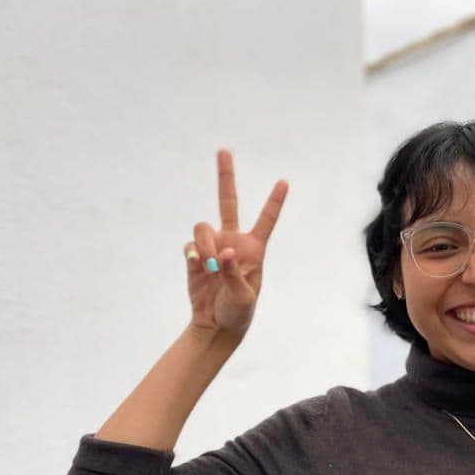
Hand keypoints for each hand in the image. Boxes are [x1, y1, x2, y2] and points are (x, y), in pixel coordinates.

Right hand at [185, 150, 287, 334]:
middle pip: (227, 201)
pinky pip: (190, 246)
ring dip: (205, 245)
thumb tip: (225, 253)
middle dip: (225, 176)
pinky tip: (200, 268)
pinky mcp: (195, 257)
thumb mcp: (243, 298)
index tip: (284, 182)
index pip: (266, 220)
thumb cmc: (239, 312)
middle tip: (224, 150)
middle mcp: (233, 241)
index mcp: (254, 249)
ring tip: (211, 267)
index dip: (274, 201)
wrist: (216, 324)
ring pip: (202, 227)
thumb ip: (234, 274)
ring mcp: (213, 246)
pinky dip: (193, 255)